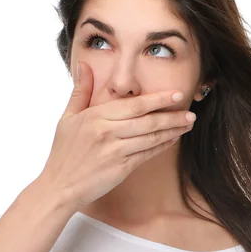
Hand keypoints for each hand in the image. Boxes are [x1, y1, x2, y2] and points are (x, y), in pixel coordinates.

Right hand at [37, 60, 194, 210]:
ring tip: (187, 124)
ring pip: (151, 138)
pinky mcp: (121, 168)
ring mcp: (116, 151)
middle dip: (172, 115)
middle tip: (190, 112)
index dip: (158, 99)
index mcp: (96, 116)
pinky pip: (147, 154)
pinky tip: (172, 140)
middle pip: (148, 121)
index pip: (134, 105)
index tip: (176, 94)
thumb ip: (81, 90)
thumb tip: (83, 65)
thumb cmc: (63, 152)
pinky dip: (162, 146)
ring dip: (172, 131)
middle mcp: (108, 132)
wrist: (59, 186)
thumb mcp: (67, 118)